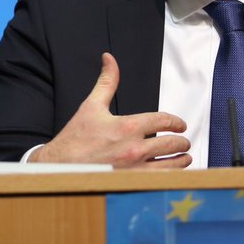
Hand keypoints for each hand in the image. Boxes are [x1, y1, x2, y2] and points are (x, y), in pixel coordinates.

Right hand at [31, 53, 191, 168]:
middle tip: (183, 142)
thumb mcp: (91, 106)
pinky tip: (172, 173)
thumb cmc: (75, 138)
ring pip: (172, 165)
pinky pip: (162, 180)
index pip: (164, 120)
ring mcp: (135, 169)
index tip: (180, 125)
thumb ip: (106, 82)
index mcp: (127, 126)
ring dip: (182, 160)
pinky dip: (172, 176)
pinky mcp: (133, 184)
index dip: (176, 122)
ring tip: (183, 157)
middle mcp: (135, 148)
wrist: (60, 166)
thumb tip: (110, 59)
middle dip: (181, 141)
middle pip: (173, 143)